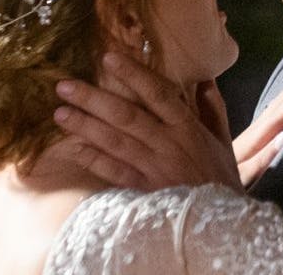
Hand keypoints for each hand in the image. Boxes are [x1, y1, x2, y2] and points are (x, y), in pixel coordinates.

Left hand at [54, 52, 242, 191]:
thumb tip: (205, 78)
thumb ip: (213, 108)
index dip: (133, 75)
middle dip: (93, 99)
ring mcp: (154, 169)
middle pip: (127, 116)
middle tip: (64, 85)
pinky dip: (94, 160)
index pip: (158, 94)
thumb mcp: (223, 140)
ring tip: (60, 113)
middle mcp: (168, 145)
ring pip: (115, 142)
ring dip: (85, 126)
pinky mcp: (144, 192)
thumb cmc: (221, 178)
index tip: (108, 58)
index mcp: (187, 128)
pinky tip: (74, 148)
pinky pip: (114, 173)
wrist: (222, 224)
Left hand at [232, 68, 282, 185]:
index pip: (281, 114)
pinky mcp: (255, 132)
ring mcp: (255, 128)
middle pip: (280, 101)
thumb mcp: (244, 176)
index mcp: (256, 137)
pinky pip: (276, 108)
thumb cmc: (228, 183)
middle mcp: (256, 127)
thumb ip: (262, 159)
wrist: (209, 182)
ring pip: (278, 101)